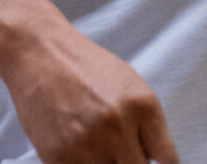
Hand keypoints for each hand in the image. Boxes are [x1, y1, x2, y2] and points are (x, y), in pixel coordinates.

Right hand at [0, 21, 177, 163]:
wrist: (39, 54)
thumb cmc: (85, 66)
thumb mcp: (129, 84)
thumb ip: (147, 122)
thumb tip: (155, 158)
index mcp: (142, 106)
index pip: (168, 159)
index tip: (148, 158)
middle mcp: (118, 126)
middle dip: (131, 162)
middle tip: (119, 151)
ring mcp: (87, 144)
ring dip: (104, 163)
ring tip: (95, 142)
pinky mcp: (58, 157)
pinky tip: (75, 145)